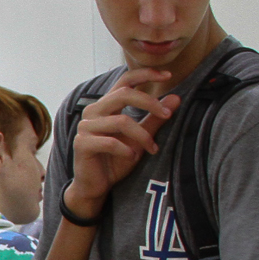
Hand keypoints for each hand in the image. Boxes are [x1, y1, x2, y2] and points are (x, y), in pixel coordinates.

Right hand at [66, 67, 180, 216]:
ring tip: (151, 148)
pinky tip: (132, 156)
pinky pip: (110, 142)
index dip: (145, 74)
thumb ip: (155, 119)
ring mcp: (86, 127)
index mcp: (106, 105)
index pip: (125, 81)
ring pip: (121, 121)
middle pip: (124, 94)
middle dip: (149, 103)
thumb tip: (176, 98)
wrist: (95, 185)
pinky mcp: (82, 144)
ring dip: (142, 135)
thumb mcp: (140, 138)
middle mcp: (93, 111)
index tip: (168, 75)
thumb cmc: (116, 160)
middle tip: (167, 115)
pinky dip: (125, 149)